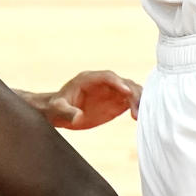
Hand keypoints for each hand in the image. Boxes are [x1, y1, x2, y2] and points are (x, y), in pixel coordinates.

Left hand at [23, 70, 140, 129]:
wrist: (58, 112)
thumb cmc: (55, 108)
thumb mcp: (57, 109)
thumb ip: (66, 112)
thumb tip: (77, 116)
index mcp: (89, 79)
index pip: (108, 77)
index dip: (118, 83)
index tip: (127, 92)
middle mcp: (103, 83)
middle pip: (123, 83)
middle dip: (132, 94)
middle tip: (137, 111)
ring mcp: (110, 92)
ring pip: (130, 91)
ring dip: (137, 101)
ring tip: (139, 116)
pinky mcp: (114, 103)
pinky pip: (129, 102)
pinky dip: (136, 107)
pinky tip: (139, 118)